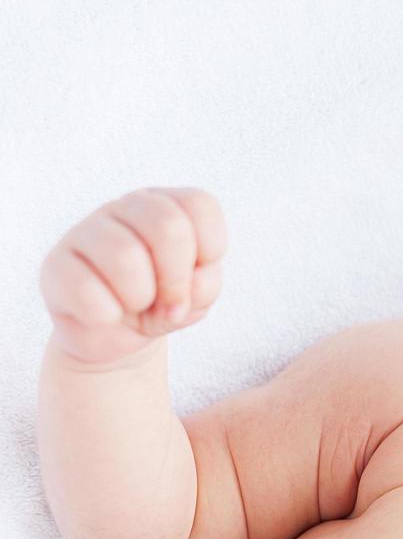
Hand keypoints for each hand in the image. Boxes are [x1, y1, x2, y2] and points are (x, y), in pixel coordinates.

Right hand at [39, 187, 227, 365]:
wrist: (115, 334)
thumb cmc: (162, 303)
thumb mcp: (197, 297)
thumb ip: (205, 285)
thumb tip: (186, 284)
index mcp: (167, 205)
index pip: (199, 204)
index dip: (210, 248)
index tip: (199, 273)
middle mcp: (127, 207)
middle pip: (167, 225)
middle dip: (177, 278)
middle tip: (172, 304)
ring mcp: (87, 230)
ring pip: (124, 254)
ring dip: (142, 297)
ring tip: (136, 306)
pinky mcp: (55, 263)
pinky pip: (84, 287)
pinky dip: (107, 313)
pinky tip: (107, 315)